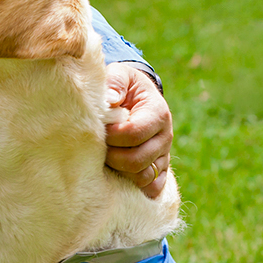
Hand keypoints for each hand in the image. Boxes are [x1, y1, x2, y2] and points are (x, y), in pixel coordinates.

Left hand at [104, 62, 173, 198]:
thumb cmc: (123, 86)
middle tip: (98, 148)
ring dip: (121, 172)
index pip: (133, 134)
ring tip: (106, 159)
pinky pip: (154, 187)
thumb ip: (115, 82)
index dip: (111, 136)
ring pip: (144, 176)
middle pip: (137, 160)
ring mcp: (164, 154)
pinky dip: (138, 187)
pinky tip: (121, 179)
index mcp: (157, 113)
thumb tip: (111, 99)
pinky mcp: (160, 167)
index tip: (98, 131)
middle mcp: (165, 136)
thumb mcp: (119, 75)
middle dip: (112, 157)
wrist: (135, 96)